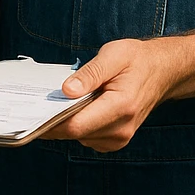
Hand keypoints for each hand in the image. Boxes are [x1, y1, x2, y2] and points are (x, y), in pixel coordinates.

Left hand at [42, 39, 179, 152]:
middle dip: (54, 119)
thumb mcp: (113, 55)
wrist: (161, 72)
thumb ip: (90, 73)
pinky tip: (75, 106)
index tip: (32, 111)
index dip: (52, 121)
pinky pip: (86, 136)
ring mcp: (119, 138)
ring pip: (79, 136)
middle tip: (34, 102)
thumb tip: (66, 91)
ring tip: (58, 100)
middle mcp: (121, 129)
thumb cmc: (136, 60)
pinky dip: (77, 124)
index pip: (77, 124)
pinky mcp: (114, 140)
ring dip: (65, 121)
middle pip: (75, 133)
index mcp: (121, 107)